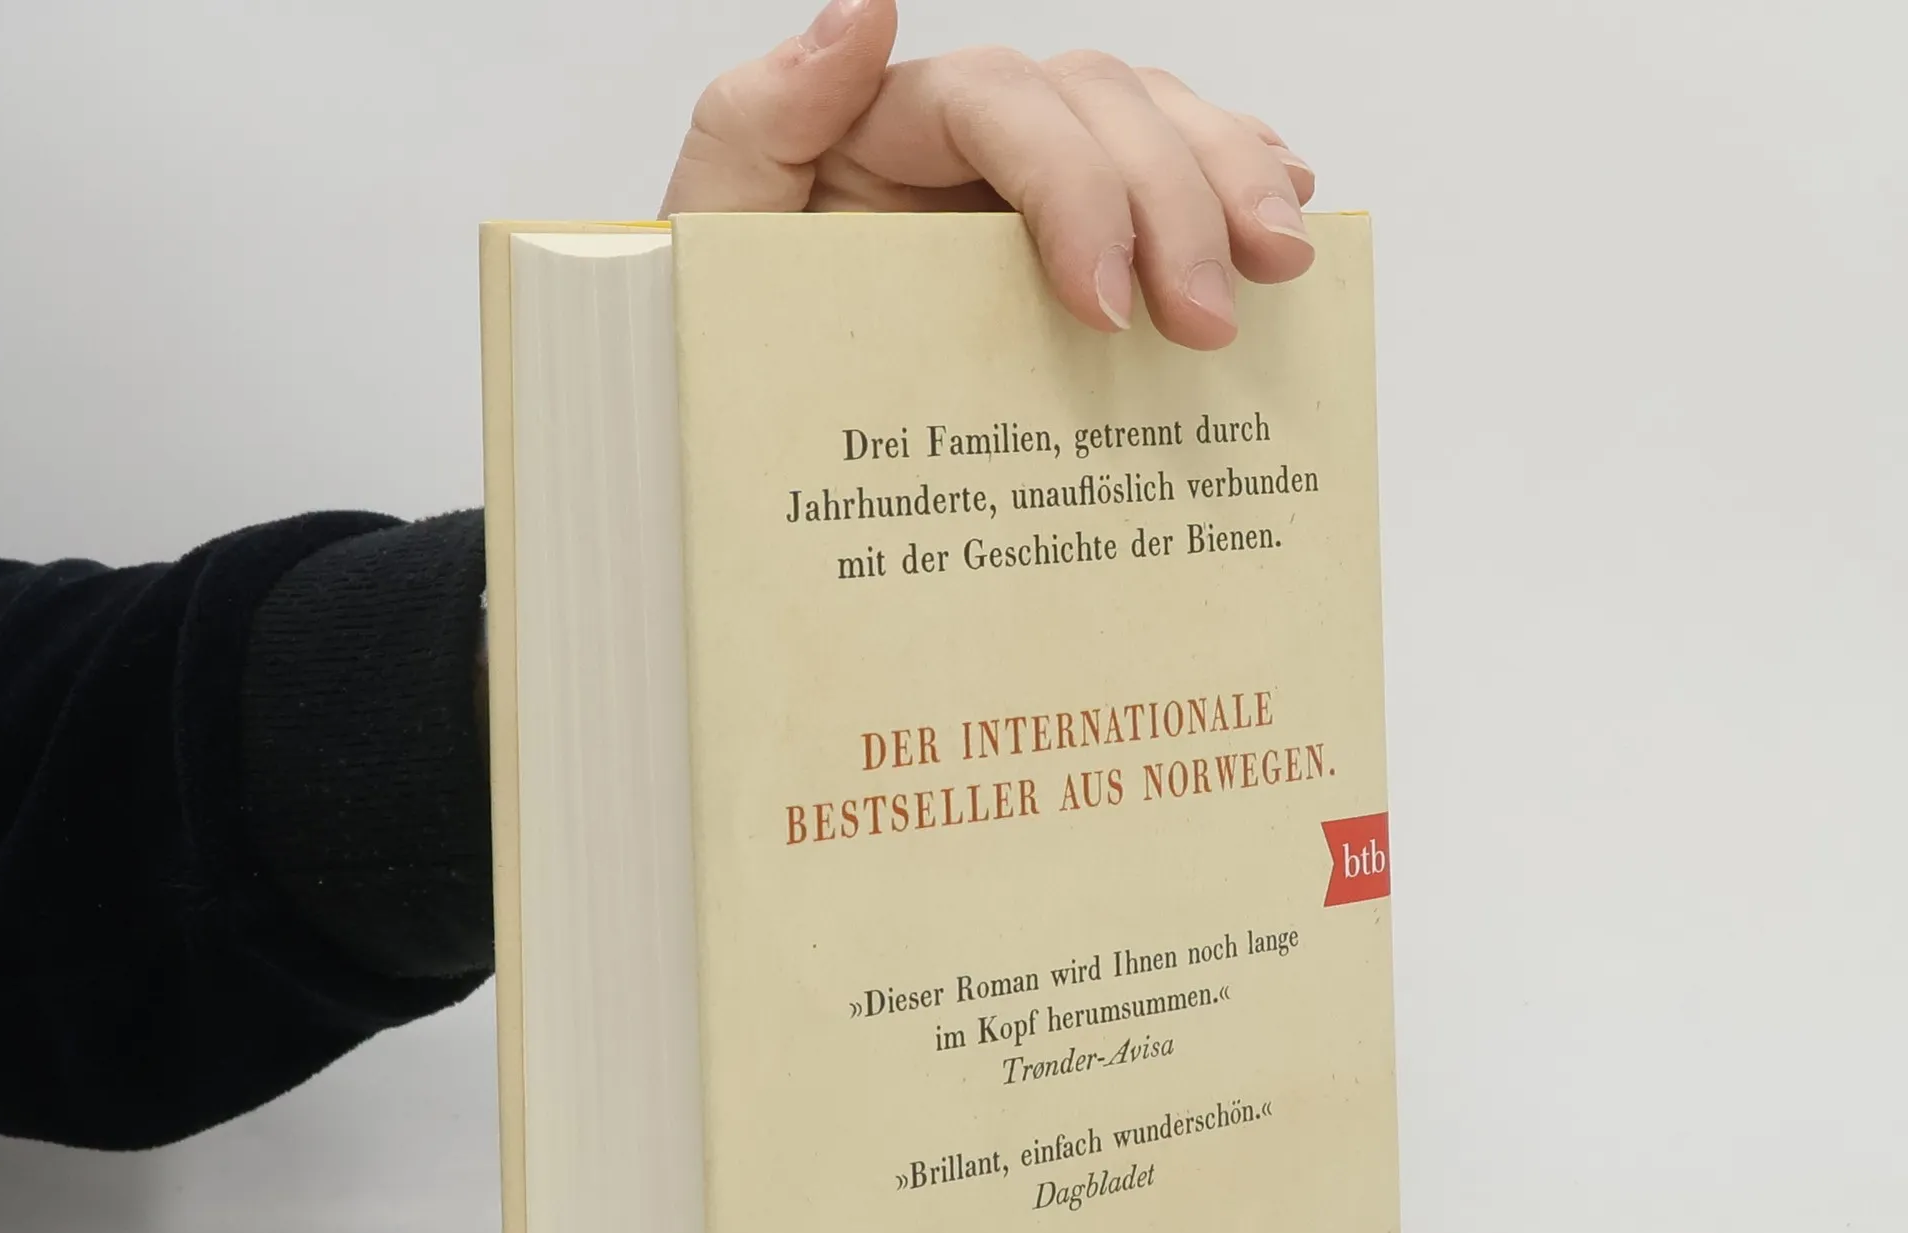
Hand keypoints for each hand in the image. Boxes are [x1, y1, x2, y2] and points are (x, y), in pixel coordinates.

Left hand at [660, 0, 1315, 351]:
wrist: (754, 428)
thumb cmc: (729, 333)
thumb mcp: (713, 231)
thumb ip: (762, 118)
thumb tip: (864, 4)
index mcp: (886, 125)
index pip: (1004, 105)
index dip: (1072, 186)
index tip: (1105, 305)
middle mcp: (971, 139)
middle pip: (1104, 105)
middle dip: (1176, 204)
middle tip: (1210, 323)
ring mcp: (1032, 185)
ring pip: (1158, 126)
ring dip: (1233, 184)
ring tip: (1281, 265)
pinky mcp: (1076, 240)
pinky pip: (1175, 176)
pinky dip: (1237, 181)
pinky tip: (1281, 215)